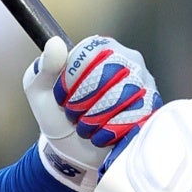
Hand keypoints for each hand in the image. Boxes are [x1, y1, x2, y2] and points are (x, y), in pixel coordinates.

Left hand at [24, 35, 161, 191]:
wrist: (71, 148)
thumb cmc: (56, 112)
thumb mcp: (39, 89)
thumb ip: (46, 66)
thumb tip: (55, 43)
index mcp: (99, 48)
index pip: (91, 54)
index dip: (72, 81)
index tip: (61, 98)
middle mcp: (127, 59)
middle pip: (109, 73)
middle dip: (84, 102)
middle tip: (72, 115)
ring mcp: (143, 82)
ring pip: (124, 95)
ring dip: (96, 118)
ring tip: (85, 126)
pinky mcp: (151, 106)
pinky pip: (137, 115)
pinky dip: (111, 130)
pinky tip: (100, 135)